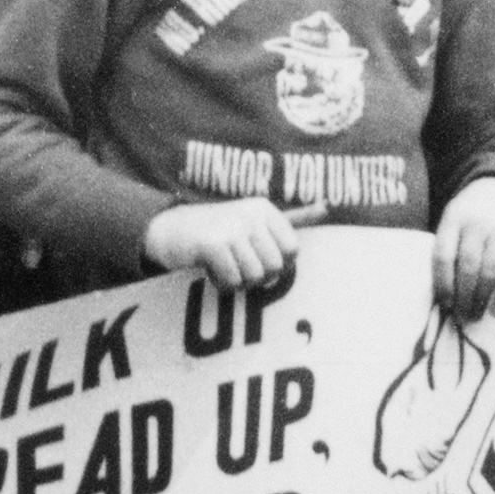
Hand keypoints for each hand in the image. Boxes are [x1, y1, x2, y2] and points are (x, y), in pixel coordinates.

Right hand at [144, 193, 298, 304]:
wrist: (168, 229)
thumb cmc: (215, 232)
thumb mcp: (249, 223)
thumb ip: (283, 227)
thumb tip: (325, 209)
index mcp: (263, 209)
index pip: (293, 248)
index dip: (278, 264)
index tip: (258, 261)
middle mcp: (250, 215)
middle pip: (275, 266)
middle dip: (257, 277)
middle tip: (238, 268)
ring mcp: (231, 228)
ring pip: (255, 276)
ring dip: (238, 282)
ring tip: (224, 268)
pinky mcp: (212, 244)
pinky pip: (233, 281)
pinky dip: (222, 284)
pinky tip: (211, 271)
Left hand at [432, 175, 494, 320]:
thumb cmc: (470, 216)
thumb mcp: (452, 221)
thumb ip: (447, 249)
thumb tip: (440, 297)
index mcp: (452, 220)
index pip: (443, 255)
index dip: (442, 283)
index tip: (444, 304)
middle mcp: (475, 223)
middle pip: (468, 266)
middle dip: (464, 296)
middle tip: (462, 316)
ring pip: (490, 270)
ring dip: (482, 298)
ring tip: (476, 315)